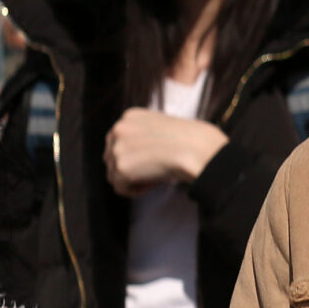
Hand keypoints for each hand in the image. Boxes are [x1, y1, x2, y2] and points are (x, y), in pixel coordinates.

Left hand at [104, 109, 229, 196]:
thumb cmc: (190, 139)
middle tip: (154, 169)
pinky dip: (136, 191)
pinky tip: (154, 183)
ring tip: (156, 175)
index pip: (117, 141)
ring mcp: (118, 148)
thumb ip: (143, 134)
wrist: (197, 148)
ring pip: (114, 175)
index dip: (134, 154)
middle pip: (111, 159)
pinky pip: (121, 188)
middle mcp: (119, 129)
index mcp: (130, 116)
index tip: (152, 159)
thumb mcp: (162, 126)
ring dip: (133, 180)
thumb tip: (135, 154)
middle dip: (130, 168)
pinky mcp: (122, 167)